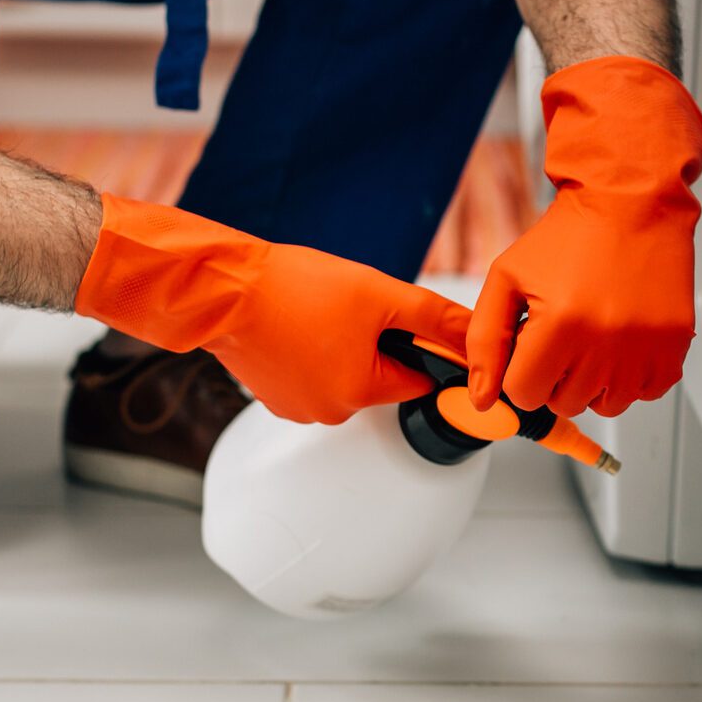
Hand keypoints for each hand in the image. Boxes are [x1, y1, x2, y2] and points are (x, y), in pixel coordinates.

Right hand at [75, 194, 469, 422]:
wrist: (224, 289)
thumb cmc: (292, 289)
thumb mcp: (378, 293)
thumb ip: (434, 317)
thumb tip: (477, 336)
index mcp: (360, 393)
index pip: (416, 380)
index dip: (414, 346)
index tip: (396, 322)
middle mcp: (328, 413)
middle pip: (378, 380)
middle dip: (374, 347)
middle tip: (350, 310)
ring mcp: (295, 408)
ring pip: (341, 378)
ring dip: (340, 351)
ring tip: (316, 315)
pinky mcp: (271, 396)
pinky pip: (308, 378)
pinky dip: (308, 356)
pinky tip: (295, 327)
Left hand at [465, 56, 701, 417]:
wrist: (631, 203)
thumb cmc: (565, 239)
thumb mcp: (506, 279)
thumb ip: (485, 342)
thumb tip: (482, 402)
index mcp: (559, 325)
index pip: (525, 395)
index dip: (520, 372)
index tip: (530, 345)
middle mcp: (606, 342)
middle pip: (564, 403)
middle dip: (554, 376)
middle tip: (561, 336)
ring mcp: (645, 347)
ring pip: (605, 405)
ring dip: (592, 382)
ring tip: (590, 339)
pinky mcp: (675, 344)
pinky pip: (645, 393)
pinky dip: (630, 378)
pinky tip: (619, 343)